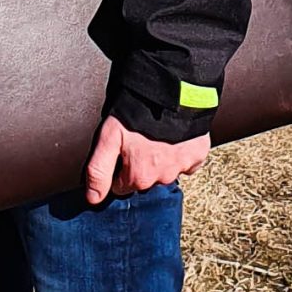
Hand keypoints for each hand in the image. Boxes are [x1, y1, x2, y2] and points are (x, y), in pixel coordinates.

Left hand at [83, 115, 210, 206]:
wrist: (173, 92)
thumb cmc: (138, 113)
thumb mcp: (108, 138)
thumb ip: (98, 171)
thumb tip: (93, 198)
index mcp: (139, 177)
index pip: (121, 186)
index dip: (117, 168)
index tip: (118, 150)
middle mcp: (163, 178)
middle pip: (144, 179)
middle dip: (138, 163)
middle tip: (136, 138)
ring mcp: (182, 166)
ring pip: (164, 170)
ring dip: (159, 157)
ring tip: (153, 134)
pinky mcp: (197, 154)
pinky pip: (186, 160)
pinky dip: (179, 151)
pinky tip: (172, 136)